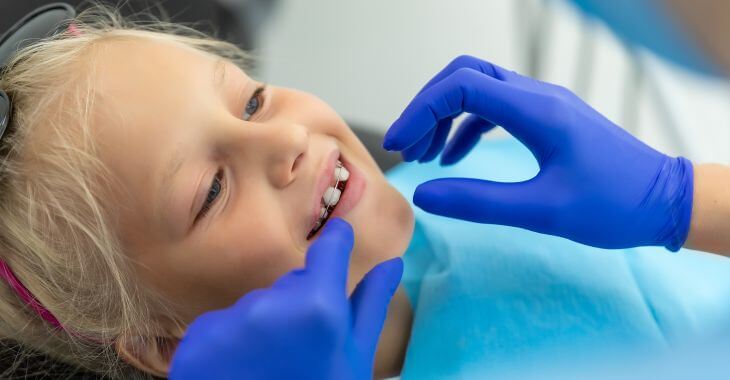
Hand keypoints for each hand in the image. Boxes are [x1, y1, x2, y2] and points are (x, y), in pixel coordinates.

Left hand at [169, 218, 403, 379]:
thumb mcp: (356, 358)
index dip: (336, 244)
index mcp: (318, 307)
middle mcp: (269, 304)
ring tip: (271, 365)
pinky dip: (229, 344)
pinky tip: (241, 371)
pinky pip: (221, 325)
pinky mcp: (196, 341)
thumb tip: (392, 262)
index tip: (338, 239)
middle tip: (304, 348)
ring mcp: (229, 323)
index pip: (328, 249)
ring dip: (265, 326)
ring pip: (256, 305)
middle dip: (299, 304)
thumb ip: (371, 304)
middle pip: (290, 284)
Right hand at [383, 55, 692, 249]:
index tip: (399, 145)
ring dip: (444, 115)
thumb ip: (479, 202)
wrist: (664, 201)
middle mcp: (537, 97)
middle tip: (404, 146)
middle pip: (465, 76)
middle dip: (427, 107)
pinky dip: (466, 126)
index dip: (421, 111)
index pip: (461, 88)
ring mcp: (543, 104)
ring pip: (478, 88)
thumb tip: (424, 195)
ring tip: (422, 155)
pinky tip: (453, 156)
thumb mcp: (542, 211)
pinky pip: (494, 108)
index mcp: (536, 111)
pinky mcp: (546, 118)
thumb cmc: (612, 207)